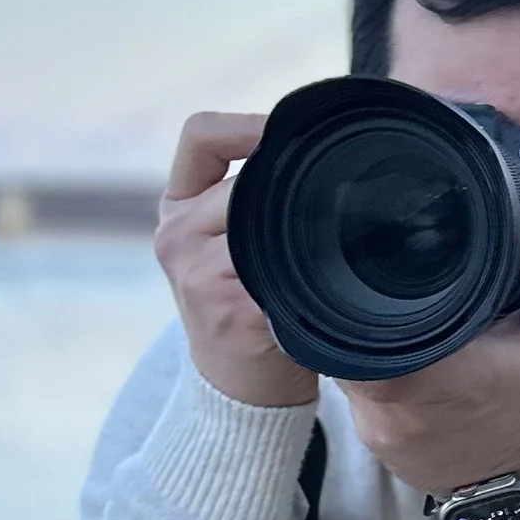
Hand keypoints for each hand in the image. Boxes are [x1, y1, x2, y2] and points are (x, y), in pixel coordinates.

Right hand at [152, 112, 318, 409]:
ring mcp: (196, 273)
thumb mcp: (229, 245)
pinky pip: (279, 267)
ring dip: (306, 228)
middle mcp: (176, 235)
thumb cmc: (249, 312)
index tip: (290, 132)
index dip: (247, 123)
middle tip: (343, 196)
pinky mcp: (229, 309)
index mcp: (178, 208)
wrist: (239, 396)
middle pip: (246, 177)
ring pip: (265, 217)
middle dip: (294, 187)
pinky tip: (324, 279)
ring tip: (332, 245)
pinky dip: (309, 269)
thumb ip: (252, 199)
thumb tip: (323, 147)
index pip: (201, 135)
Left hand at [339, 199, 519, 495]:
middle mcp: (392, 403)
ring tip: (399, 322)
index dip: (360, 289)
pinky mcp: (371, 442)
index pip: (363, 321)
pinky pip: (356, 393)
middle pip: (347, 336)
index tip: (374, 263)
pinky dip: (373, 373)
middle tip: (386, 283)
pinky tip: (402, 360)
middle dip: (364, 309)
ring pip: (346, 364)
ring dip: (367, 342)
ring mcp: (376, 427)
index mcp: (435, 372)